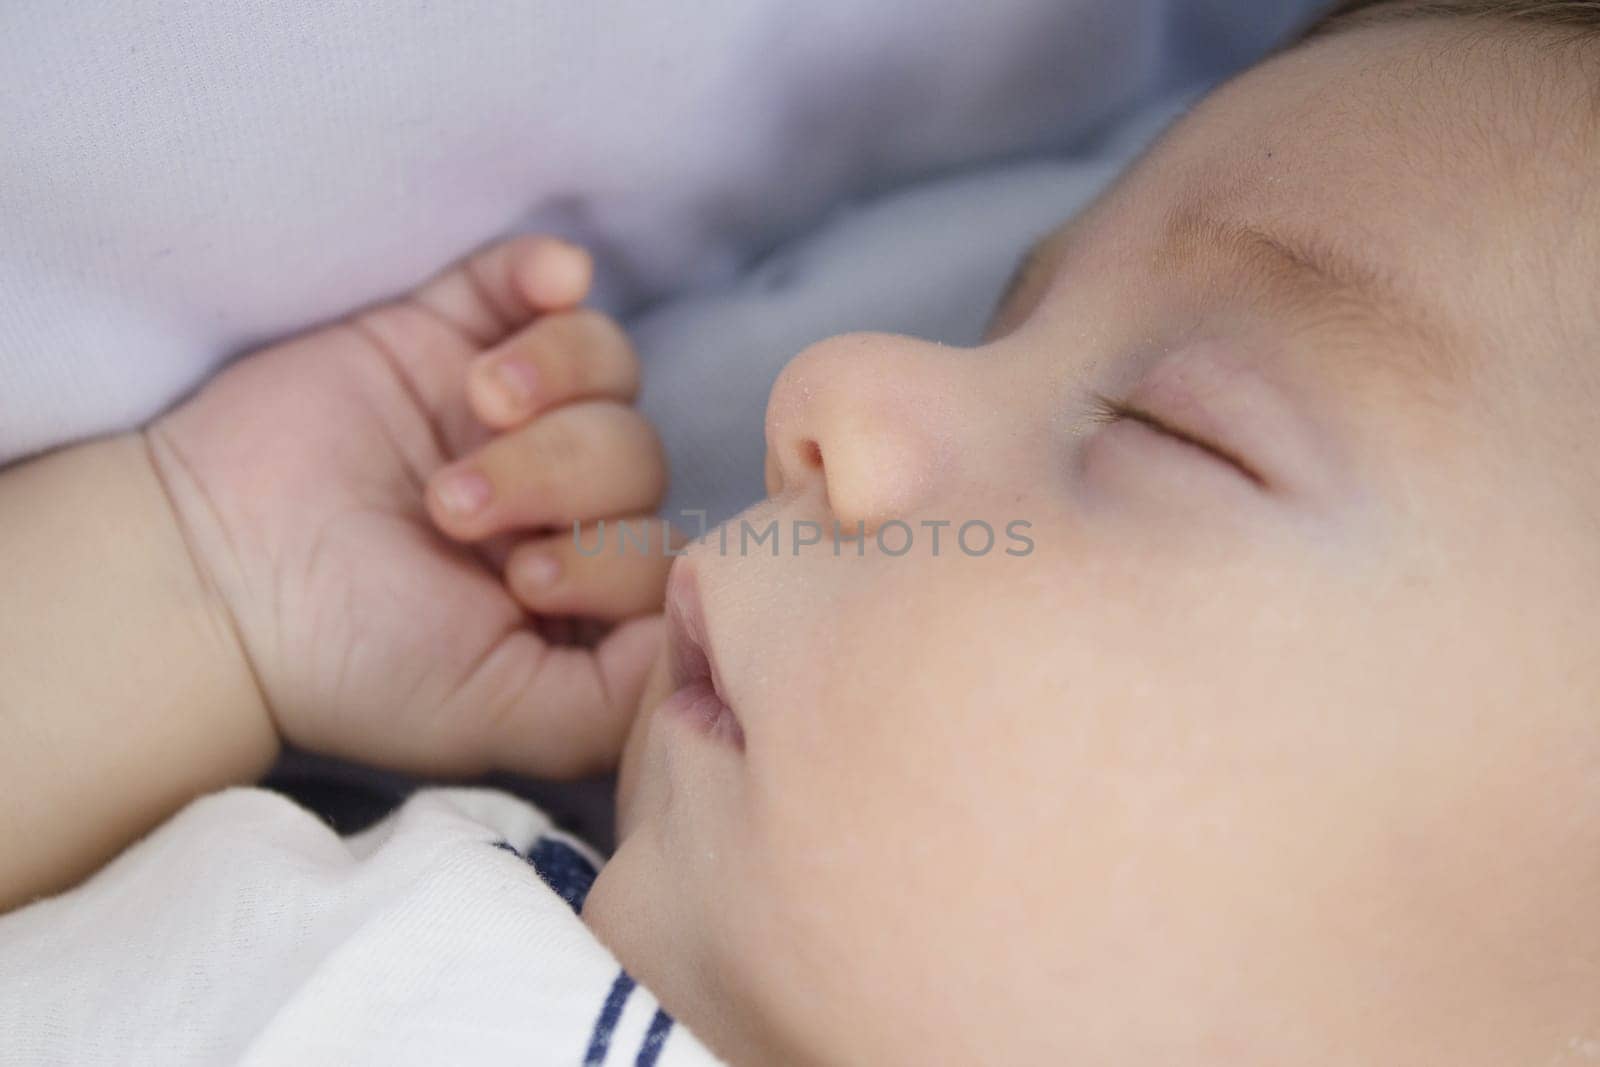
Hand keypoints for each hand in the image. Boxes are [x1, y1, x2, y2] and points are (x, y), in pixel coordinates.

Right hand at [148, 236, 673, 777]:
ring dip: (554, 380)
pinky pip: (527, 278)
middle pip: (635, 453)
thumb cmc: (354, 659)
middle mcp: (553, 496)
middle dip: (557, 476)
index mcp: (573, 584)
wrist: (210, 579)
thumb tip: (697, 634)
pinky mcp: (447, 333)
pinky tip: (552, 282)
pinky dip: (546, 272)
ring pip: (605, 362)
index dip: (615, 554)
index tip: (525, 581)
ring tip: (474, 404)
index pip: (662, 546)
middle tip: (453, 509)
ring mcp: (503, 410)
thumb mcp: (503, 716)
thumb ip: (617, 696)